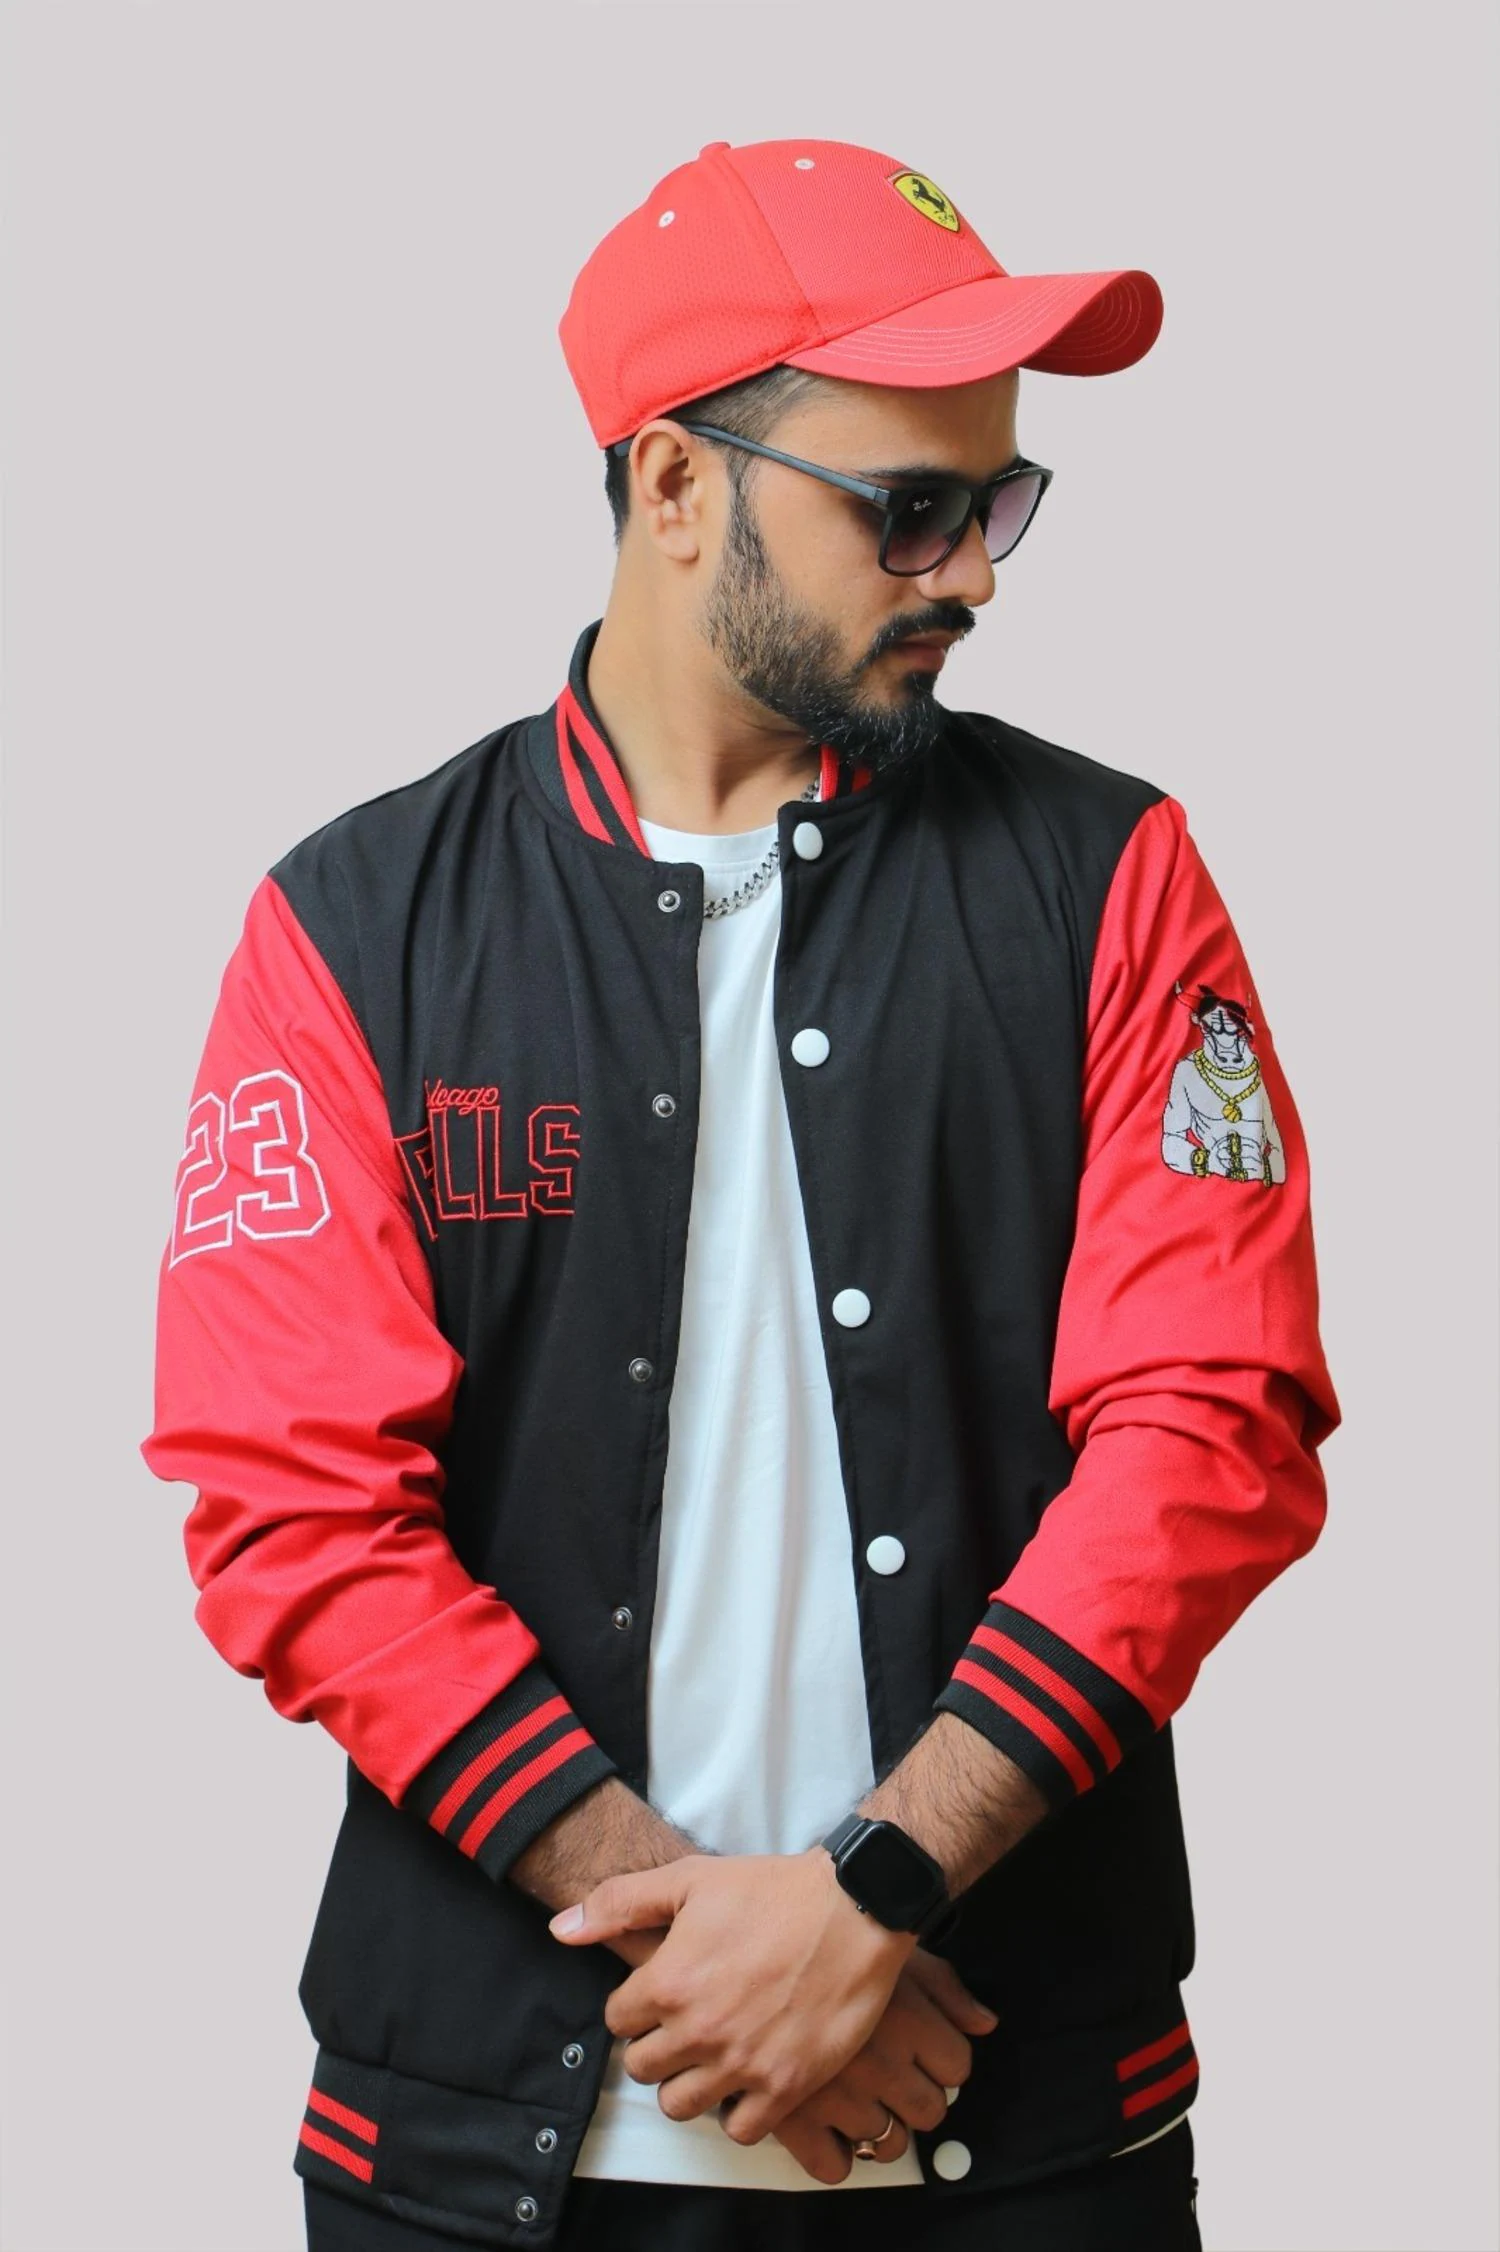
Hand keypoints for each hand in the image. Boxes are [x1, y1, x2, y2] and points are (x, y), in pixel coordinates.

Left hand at [549, 1847, 916, 2142]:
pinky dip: (738, 2111)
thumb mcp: (689, 1879)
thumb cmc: (772, 1890)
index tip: (661, 1995)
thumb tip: (560, 1929)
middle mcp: (698, 2030)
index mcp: (668, 1982)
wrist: (854, 1907)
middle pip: (642, 2069)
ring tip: (711, 2055)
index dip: (636, 2007)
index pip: (617, 2022)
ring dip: (689, 2084)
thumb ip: (618, 1903)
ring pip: (680, 2107)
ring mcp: (742, 2063)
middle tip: (685, 2025)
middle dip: (656, 2047)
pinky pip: (740, 2130)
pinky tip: (748, 2077)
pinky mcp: (786, 2085)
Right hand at [731, 1945, 998, 2183]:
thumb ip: (947, 1989)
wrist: (754, 1930)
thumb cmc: (827, 1937)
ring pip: (886, 2143)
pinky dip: (833, 2154)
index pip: (957, 2066)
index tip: (921, 2053)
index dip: (942, 2060)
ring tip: (856, 2097)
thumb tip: (985, 2023)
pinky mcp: (791, 2115)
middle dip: (915, 2098)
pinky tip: (826, 2125)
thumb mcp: (892, 1949)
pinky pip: (832, 2166)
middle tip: (890, 2077)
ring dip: (877, 2126)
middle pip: (929, 2112)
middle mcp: (880, 2061)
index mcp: (909, 2019)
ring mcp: (836, 2093)